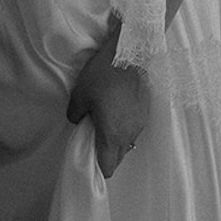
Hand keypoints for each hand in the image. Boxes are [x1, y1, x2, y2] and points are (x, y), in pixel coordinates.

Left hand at [66, 33, 148, 177]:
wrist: (130, 53)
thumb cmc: (103, 75)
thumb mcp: (80, 94)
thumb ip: (75, 113)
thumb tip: (77, 120)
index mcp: (112, 135)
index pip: (108, 167)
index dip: (98, 168)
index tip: (89, 159)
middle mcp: (129, 134)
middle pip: (118, 157)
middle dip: (106, 154)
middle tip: (94, 138)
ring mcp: (140, 123)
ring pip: (128, 143)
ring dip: (116, 140)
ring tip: (105, 121)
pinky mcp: (145, 111)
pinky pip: (134, 128)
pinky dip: (124, 126)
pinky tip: (116, 110)